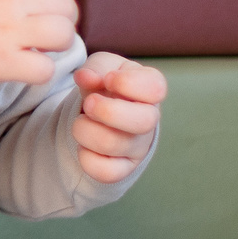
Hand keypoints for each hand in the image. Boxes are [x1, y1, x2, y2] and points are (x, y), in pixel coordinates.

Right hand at [0, 0, 77, 97]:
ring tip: (37, 50)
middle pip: (67, 7)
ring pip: (65, 35)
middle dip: (60, 22)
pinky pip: (46, 70)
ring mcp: (10, 32)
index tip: (42, 10)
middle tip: (43, 35)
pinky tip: (23, 68)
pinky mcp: (4, 64)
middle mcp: (12, 0)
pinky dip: (40, 72)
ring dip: (56, 46)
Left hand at [71, 53, 164, 182]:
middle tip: (89, 103)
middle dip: (107, 111)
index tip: (109, 79)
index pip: (156, 88)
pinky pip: (106, 172)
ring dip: (85, 130)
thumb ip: (95, 67)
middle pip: (143, 122)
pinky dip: (86, 158)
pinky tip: (84, 145)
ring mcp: (138, 146)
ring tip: (81, 121)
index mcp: (150, 89)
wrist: (100, 112)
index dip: (128, 83)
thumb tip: (86, 77)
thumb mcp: (102, 67)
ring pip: (114, 144)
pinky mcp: (123, 168)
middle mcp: (149, 119)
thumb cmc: (106, 85)